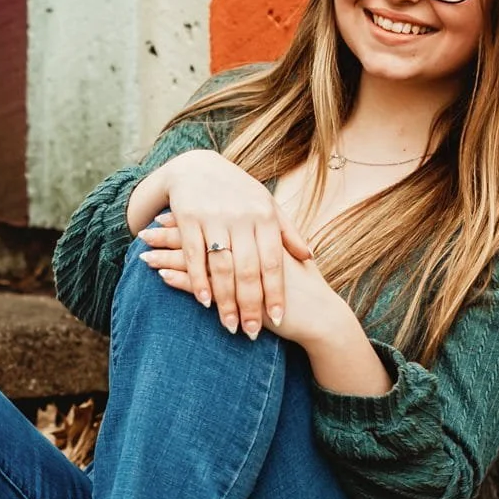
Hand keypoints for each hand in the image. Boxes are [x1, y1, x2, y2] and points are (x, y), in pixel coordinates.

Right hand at [136, 149, 311, 336]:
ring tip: (230, 325)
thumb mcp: (266, 205)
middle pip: (247, 269)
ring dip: (225, 300)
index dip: (274, 291)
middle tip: (251, 332)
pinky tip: (205, 302)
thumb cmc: (237, 190)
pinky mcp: (188, 218)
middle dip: (250, 304)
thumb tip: (310, 256)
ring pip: (222, 267)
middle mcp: (241, 217)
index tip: (277, 318)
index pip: (272, 261)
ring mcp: (214, 217)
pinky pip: (195, 256)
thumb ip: (287, 231)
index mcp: (264, 215)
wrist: (196, 166)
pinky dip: (199, 281)